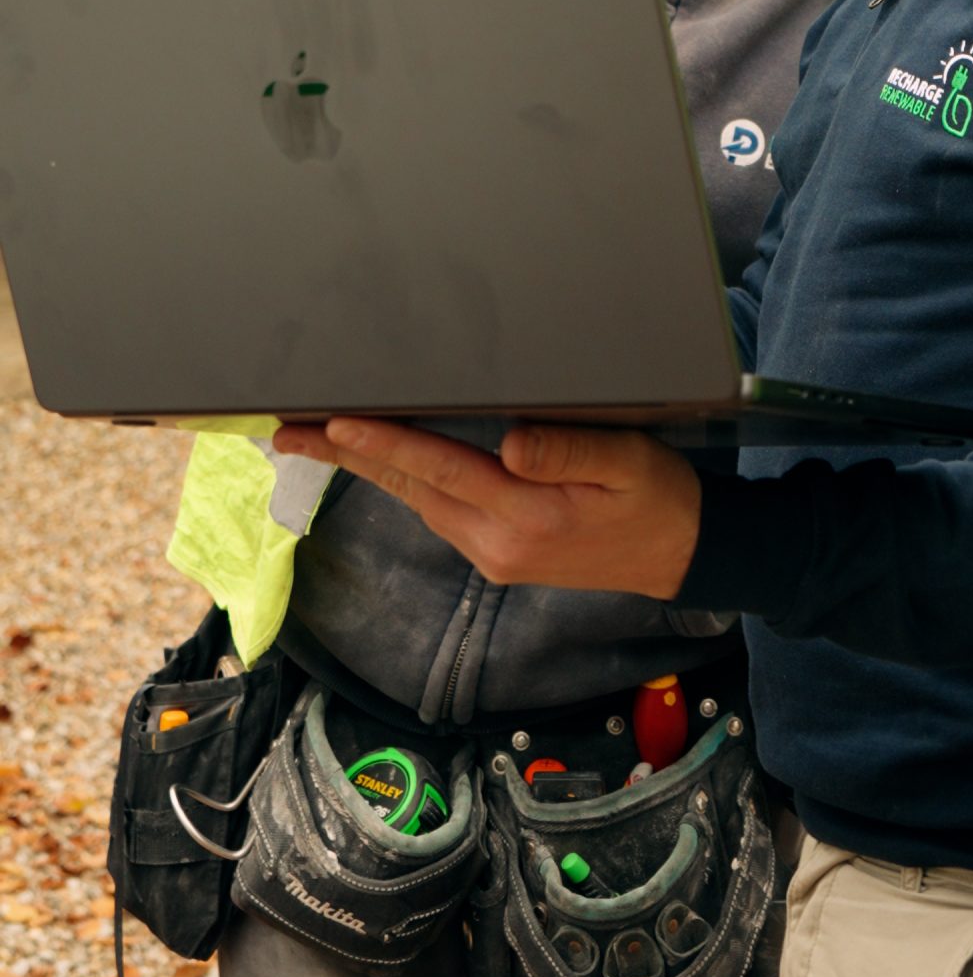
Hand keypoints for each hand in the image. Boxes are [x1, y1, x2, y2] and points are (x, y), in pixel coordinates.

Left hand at [273, 417, 703, 598]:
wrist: (682, 554)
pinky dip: (404, 479)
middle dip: (346, 456)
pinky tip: (385, 459)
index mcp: (523, 518)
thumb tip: (507, 443)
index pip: (438, 469)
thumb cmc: (657, 499)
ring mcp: (492, 553)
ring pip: (417, 499)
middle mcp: (495, 543)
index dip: (383, 442)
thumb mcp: (627, 463)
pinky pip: (438, 509)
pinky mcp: (497, 554)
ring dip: (369, 466)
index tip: (334, 423)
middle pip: (409, 487)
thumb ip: (567, 451)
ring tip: (319, 437)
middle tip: (287, 431)